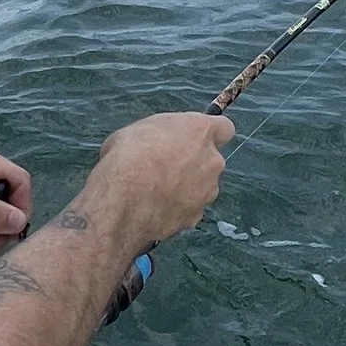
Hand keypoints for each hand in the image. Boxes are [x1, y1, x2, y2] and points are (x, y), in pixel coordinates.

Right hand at [95, 111, 233, 244]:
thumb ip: (161, 136)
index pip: (224, 128)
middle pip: (211, 161)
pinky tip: (153, 209)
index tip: (193, 138)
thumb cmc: (126, 156)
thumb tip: (157, 143)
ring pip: (202, 188)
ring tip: (155, 192)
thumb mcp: (139, 129)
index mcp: (200, 131)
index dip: (208, 134)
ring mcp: (207, 192)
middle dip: (194, 164)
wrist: (121, 200)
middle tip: (165, 167)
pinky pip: (189, 210)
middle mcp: (212, 161)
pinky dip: (176, 209)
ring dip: (186, 188)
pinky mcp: (195, 217)